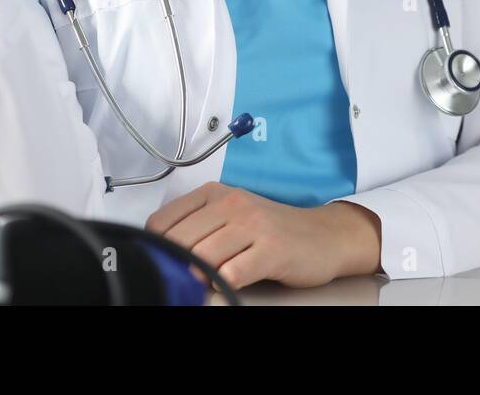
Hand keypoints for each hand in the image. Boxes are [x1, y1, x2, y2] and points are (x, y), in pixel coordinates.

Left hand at [145, 181, 381, 289]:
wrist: (324, 235)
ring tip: (198, 285)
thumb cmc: (271, 230)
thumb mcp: (230, 218)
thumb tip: (157, 254)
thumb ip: (197, 229)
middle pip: (180, 240)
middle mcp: (232, 204)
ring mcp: (253, 225)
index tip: (158, 263)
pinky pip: (235, 272)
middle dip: (172, 265)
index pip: (163, 221)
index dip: (154, 247)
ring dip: (195, 276)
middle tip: (174, 281)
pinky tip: (225, 285)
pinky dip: (223, 283)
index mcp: (214, 193)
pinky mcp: (272, 249)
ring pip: (204, 255)